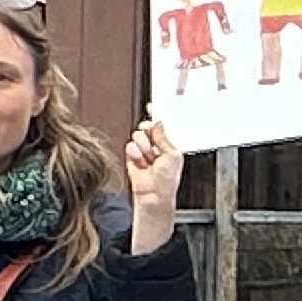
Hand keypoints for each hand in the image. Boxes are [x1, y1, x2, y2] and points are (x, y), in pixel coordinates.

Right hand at [123, 119, 184, 252]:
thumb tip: (158, 122)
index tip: (153, 106)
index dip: (157, 116)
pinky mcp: (132, 156)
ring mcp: (143, 150)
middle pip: (147, 127)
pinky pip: (129, 146)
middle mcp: (156, 145)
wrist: (152, 195)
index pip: (162, 126)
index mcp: (169, 144)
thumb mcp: (172, 155)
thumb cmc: (167, 180)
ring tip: (149, 159)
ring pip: (138, 136)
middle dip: (149, 133)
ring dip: (143, 147)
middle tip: (152, 141)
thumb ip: (163, 137)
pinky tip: (140, 163)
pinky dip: (135, 154)